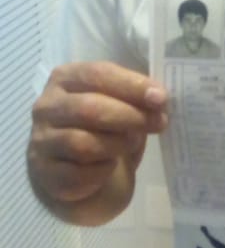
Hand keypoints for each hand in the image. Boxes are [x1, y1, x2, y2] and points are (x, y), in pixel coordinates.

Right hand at [27, 61, 167, 225]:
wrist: (78, 171)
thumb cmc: (101, 128)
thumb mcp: (117, 104)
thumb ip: (133, 97)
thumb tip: (158, 99)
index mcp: (65, 79)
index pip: (96, 74)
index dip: (131, 85)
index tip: (160, 97)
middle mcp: (47, 107)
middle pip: (89, 108)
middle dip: (130, 115)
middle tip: (159, 122)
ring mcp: (42, 141)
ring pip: (83, 143)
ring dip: (117, 144)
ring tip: (132, 144)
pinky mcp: (46, 173)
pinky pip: (79, 173)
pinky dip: (103, 171)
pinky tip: (110, 166)